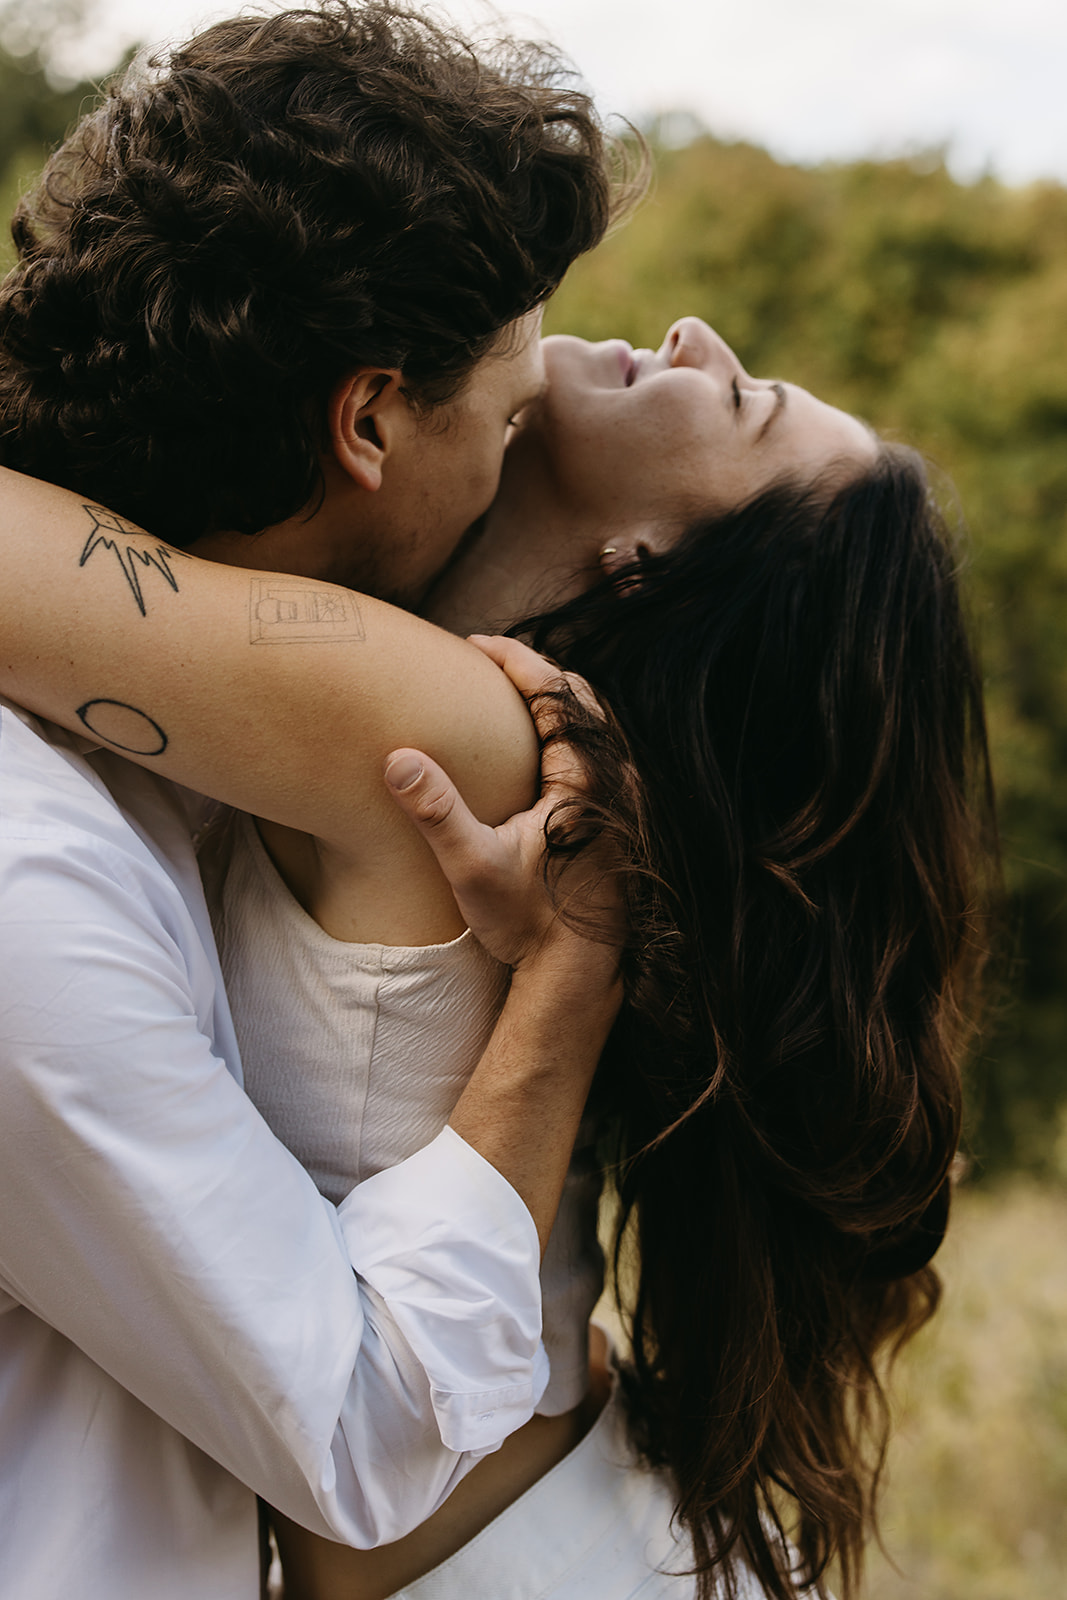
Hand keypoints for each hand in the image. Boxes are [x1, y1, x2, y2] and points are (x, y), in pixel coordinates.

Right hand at [384, 635, 621, 981]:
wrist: (578, 974)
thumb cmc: (532, 924)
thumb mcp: (474, 867)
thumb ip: (436, 811)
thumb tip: (399, 758)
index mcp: (586, 780)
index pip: (558, 693)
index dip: (516, 660)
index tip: (476, 644)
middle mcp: (612, 783)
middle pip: (582, 700)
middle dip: (535, 673)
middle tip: (488, 662)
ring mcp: (618, 803)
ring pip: (592, 728)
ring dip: (552, 703)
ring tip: (504, 698)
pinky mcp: (613, 823)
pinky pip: (593, 755)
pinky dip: (563, 734)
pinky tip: (529, 752)